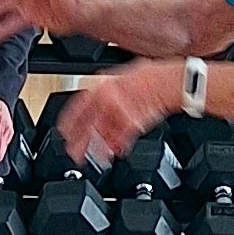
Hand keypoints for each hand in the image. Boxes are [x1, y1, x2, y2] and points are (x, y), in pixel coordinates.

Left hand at [54, 61, 178, 168]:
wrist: (168, 83)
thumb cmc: (150, 76)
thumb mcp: (121, 76)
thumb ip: (107, 88)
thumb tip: (98, 97)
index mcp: (102, 86)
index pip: (78, 107)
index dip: (69, 122)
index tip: (65, 132)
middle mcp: (107, 100)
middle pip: (87, 125)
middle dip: (80, 142)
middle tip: (74, 153)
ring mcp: (119, 113)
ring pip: (103, 135)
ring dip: (97, 149)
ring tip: (94, 158)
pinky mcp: (133, 124)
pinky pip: (120, 140)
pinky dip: (116, 148)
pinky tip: (114, 153)